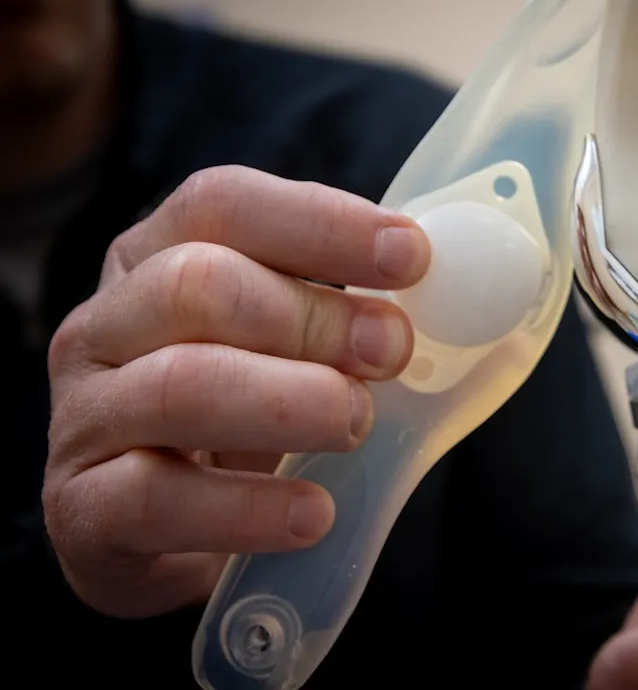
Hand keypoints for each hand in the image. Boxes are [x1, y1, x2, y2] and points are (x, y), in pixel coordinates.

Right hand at [43, 165, 429, 618]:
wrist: (170, 529)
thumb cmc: (248, 415)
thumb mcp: (292, 346)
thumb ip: (352, 312)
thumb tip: (458, 294)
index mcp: (156, 258)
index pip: (222, 204)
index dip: (322, 222)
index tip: (411, 256)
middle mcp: (106, 325)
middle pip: (196, 285)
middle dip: (311, 316)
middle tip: (391, 351)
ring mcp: (85, 417)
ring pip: (177, 388)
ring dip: (288, 402)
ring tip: (355, 424)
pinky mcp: (84, 510)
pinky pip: (155, 500)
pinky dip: (249, 508)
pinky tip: (312, 514)